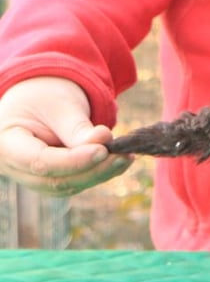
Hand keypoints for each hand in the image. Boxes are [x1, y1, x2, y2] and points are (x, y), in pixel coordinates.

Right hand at [0, 77, 131, 195]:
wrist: (43, 97)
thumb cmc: (46, 96)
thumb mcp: (60, 104)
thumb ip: (77, 127)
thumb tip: (103, 141)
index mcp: (6, 143)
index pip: (39, 161)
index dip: (72, 161)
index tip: (102, 150)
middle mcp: (15, 168)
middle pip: (56, 180)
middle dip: (93, 169)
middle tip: (123, 154)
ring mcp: (34, 178)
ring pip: (71, 185)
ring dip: (102, 173)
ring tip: (126, 156)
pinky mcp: (54, 180)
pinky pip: (79, 182)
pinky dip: (101, 173)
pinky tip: (120, 160)